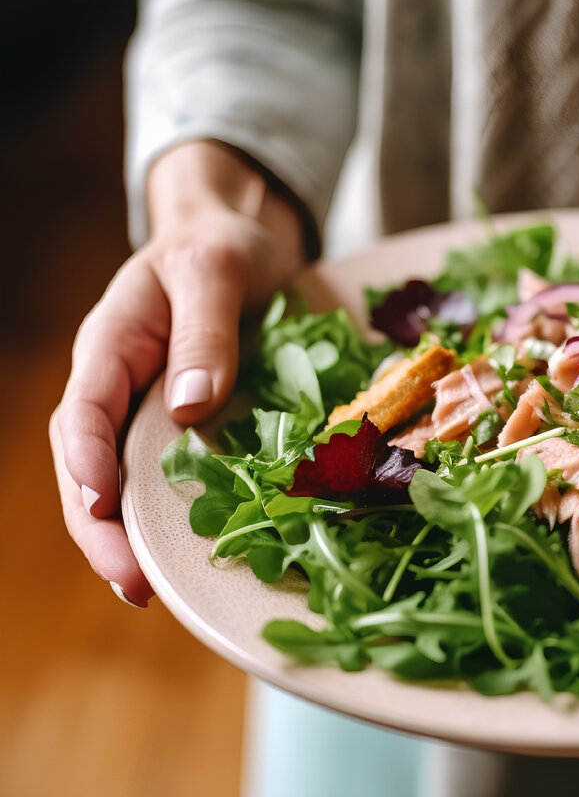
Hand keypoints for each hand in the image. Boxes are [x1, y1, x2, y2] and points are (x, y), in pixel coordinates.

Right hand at [50, 141, 304, 606]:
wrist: (241, 239)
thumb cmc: (222, 246)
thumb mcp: (218, 270)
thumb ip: (205, 332)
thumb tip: (191, 408)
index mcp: (110, 345)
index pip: (83, 411)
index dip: (86, 462)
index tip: (104, 505)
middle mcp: (117, 385)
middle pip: (87, 465)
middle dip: (101, 528)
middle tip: (132, 584)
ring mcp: (145, 409)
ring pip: (119, 482)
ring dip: (126, 537)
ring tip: (148, 592)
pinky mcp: (179, 426)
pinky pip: (163, 477)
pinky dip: (168, 518)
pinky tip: (188, 558)